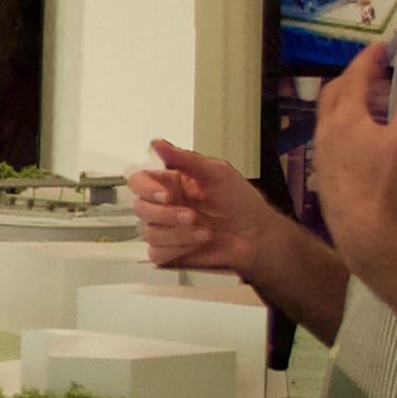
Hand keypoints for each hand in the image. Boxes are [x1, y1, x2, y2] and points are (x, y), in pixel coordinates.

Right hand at [128, 141, 280, 273]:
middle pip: (140, 208)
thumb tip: (159, 144)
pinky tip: (196, 244)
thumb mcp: (218, 174)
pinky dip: (177, 249)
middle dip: (166, 215)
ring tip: (204, 232)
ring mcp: (166, 229)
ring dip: (178, 234)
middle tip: (192, 216)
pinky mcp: (170, 252)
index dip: (146, 188)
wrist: (257, 238)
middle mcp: (165, 205)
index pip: (139, 181)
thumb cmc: (242, 204)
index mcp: (172, 183)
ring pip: (149, 232)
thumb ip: (186, 159)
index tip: (166, 196)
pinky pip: (156, 253)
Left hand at [312, 43, 396, 272]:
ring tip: (373, 102)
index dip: (368, 59)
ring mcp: (321, 152)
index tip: (382, 47)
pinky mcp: (323, 171)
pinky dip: (344, 124)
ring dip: (347, 101)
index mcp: (344, 117)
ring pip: (329, 115)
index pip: (353, 76)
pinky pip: (330, 136)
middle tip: (376, 72)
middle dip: (354, 77)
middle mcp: (326, 131)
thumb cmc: (384, 183)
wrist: (363, 230)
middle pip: (334, 92)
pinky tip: (362, 137)